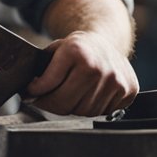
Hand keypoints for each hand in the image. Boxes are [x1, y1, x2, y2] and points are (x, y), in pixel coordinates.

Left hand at [23, 30, 138, 115]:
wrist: (107, 43)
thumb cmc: (78, 49)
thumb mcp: (57, 49)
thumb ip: (43, 68)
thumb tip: (29, 94)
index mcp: (76, 51)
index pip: (48, 84)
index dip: (34, 92)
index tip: (30, 93)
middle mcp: (96, 66)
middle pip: (64, 103)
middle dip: (49, 104)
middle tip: (45, 100)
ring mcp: (114, 79)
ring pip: (82, 112)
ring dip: (72, 108)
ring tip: (69, 97)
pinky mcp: (127, 90)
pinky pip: (102, 113)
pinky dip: (92, 110)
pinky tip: (88, 97)